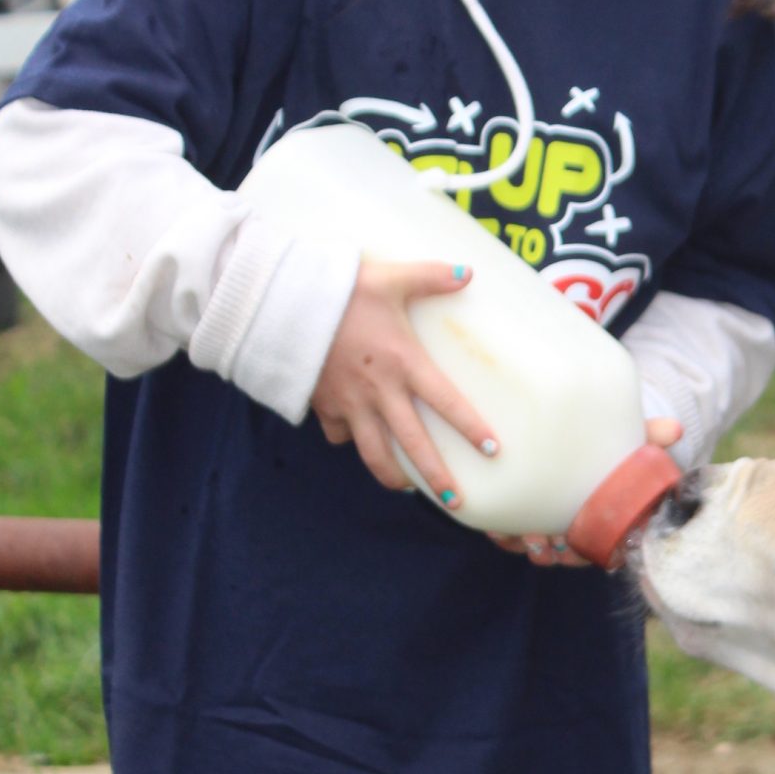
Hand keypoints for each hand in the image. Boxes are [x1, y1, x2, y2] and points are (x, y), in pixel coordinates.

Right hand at [312, 258, 496, 505]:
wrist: (283, 302)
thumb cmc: (341, 289)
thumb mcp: (391, 277)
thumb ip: (432, 277)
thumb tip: (470, 272)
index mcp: (403, 362)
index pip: (446, 402)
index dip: (470, 428)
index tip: (491, 450)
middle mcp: (379, 391)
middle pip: (413, 444)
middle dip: (436, 477)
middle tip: (456, 501)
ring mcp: (349, 403)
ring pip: (374, 452)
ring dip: (393, 476)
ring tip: (409, 490)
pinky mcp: (323, 404)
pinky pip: (338, 433)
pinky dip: (347, 441)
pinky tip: (355, 441)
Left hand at [493, 415, 682, 567]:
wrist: (566, 434)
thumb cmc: (602, 444)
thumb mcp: (623, 438)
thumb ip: (648, 435)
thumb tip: (676, 429)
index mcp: (596, 520)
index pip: (592, 551)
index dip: (583, 554)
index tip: (576, 545)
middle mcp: (569, 528)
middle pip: (561, 556)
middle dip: (554, 554)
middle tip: (551, 540)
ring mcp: (540, 523)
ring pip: (533, 550)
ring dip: (527, 548)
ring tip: (523, 535)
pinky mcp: (512, 514)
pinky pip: (505, 536)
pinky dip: (502, 535)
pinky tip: (496, 528)